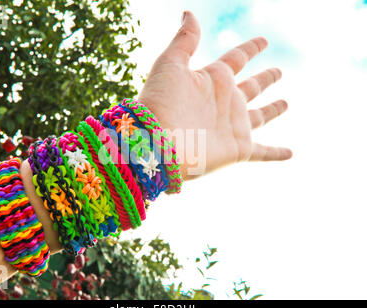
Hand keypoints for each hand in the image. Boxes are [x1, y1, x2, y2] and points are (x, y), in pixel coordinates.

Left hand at [138, 11, 291, 179]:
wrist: (156, 144)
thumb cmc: (160, 102)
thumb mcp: (171, 63)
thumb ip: (185, 40)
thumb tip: (188, 13)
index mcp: (213, 79)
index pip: (238, 58)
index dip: (252, 48)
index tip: (264, 40)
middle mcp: (225, 102)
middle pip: (252, 87)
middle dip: (266, 79)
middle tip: (278, 72)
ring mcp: (233, 126)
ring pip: (260, 117)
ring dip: (273, 111)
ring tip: (286, 104)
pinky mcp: (238, 150)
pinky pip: (263, 152)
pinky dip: (277, 154)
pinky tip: (290, 153)